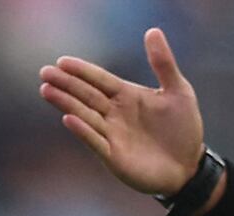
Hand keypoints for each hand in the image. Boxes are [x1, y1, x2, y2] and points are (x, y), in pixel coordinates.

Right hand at [40, 27, 205, 199]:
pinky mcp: (114, 156)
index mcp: (127, 96)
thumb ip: (163, 63)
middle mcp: (115, 114)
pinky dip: (83, 130)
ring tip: (47, 91)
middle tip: (45, 73)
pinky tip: (69, 119)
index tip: (62, 62)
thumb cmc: (183, 129)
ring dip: (66, 103)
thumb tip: (152, 31)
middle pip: (86, 95)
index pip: (99, 80)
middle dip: (66, 84)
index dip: (82, 71)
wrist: (189, 166)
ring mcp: (112, 135)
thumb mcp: (178, 90)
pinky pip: (95, 141)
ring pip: (84, 115)